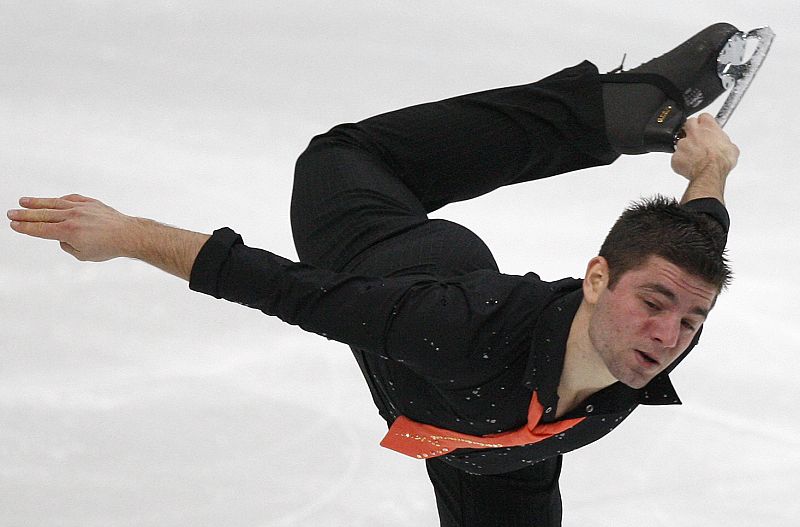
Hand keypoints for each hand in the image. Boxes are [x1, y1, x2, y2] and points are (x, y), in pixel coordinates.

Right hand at [7, 194, 141, 261]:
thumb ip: (67, 245)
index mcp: (68, 232)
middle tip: (10, 213)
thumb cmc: (107, 248)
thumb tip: (61, 236)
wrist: (129, 235)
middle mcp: (72, 217)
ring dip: (37, 202)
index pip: (40, 229)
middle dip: (25, 215)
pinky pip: (71, 199)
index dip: (25, 228)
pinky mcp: (90, 203)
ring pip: (54, 203)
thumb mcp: (83, 255)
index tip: (13, 225)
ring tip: (23, 202)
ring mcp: (81, 207)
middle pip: (43, 215)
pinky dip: (60, 200)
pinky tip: (51, 201)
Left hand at [671, 113, 739, 181]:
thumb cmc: (721, 161)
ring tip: (694, 157)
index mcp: (708, 127)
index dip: (704, 122)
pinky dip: (681, 161)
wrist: (710, 172)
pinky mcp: (675, 156)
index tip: (706, 127)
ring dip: (686, 148)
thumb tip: (726, 146)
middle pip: (689, 123)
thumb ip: (725, 142)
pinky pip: (676, 157)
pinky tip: (689, 166)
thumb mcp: (731, 148)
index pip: (704, 117)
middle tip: (696, 139)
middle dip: (691, 130)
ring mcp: (682, 144)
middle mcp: (693, 132)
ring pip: (680, 142)